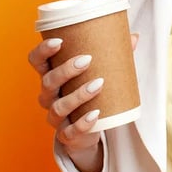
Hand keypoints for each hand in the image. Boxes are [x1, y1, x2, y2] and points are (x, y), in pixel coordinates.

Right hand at [26, 34, 138, 171]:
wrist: (90, 129)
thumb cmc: (91, 93)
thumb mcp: (98, 72)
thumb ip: (112, 55)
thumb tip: (134, 37)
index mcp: (51, 75)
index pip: (36, 60)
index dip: (43, 50)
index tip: (59, 41)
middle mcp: (48, 96)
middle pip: (47, 81)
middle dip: (66, 70)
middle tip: (87, 60)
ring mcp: (56, 117)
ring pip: (58, 107)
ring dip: (78, 95)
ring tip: (98, 84)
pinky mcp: (67, 135)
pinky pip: (70, 131)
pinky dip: (82, 123)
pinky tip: (95, 114)